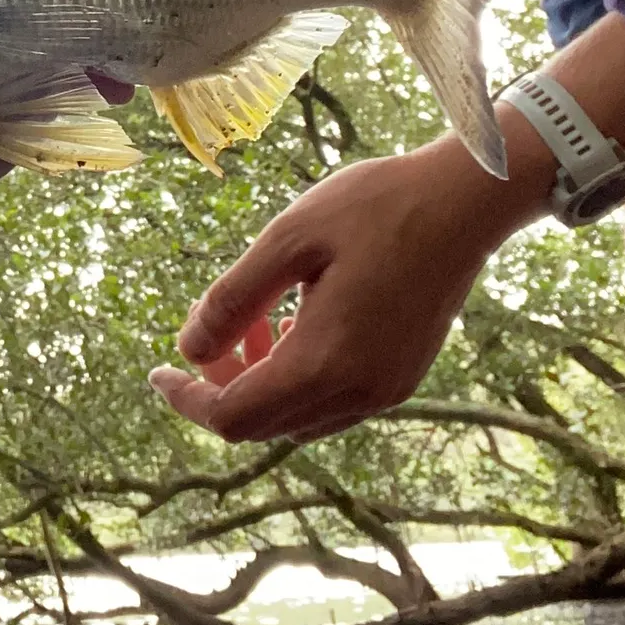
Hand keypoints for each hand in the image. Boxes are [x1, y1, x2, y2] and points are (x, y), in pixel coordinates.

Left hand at [147, 138, 547, 442]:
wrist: (464, 202)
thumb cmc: (374, 208)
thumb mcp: (286, 239)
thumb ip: (232, 300)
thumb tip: (189, 350)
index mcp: (326, 362)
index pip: (234, 416)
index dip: (187, 400)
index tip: (160, 371)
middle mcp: (360, 392)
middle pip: (262, 423)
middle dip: (220, 385)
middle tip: (206, 327)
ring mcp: (387, 390)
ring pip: (296, 416)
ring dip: (258, 380)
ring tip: (255, 316)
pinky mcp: (402, 377)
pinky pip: (330, 401)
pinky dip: (295, 377)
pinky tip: (294, 322)